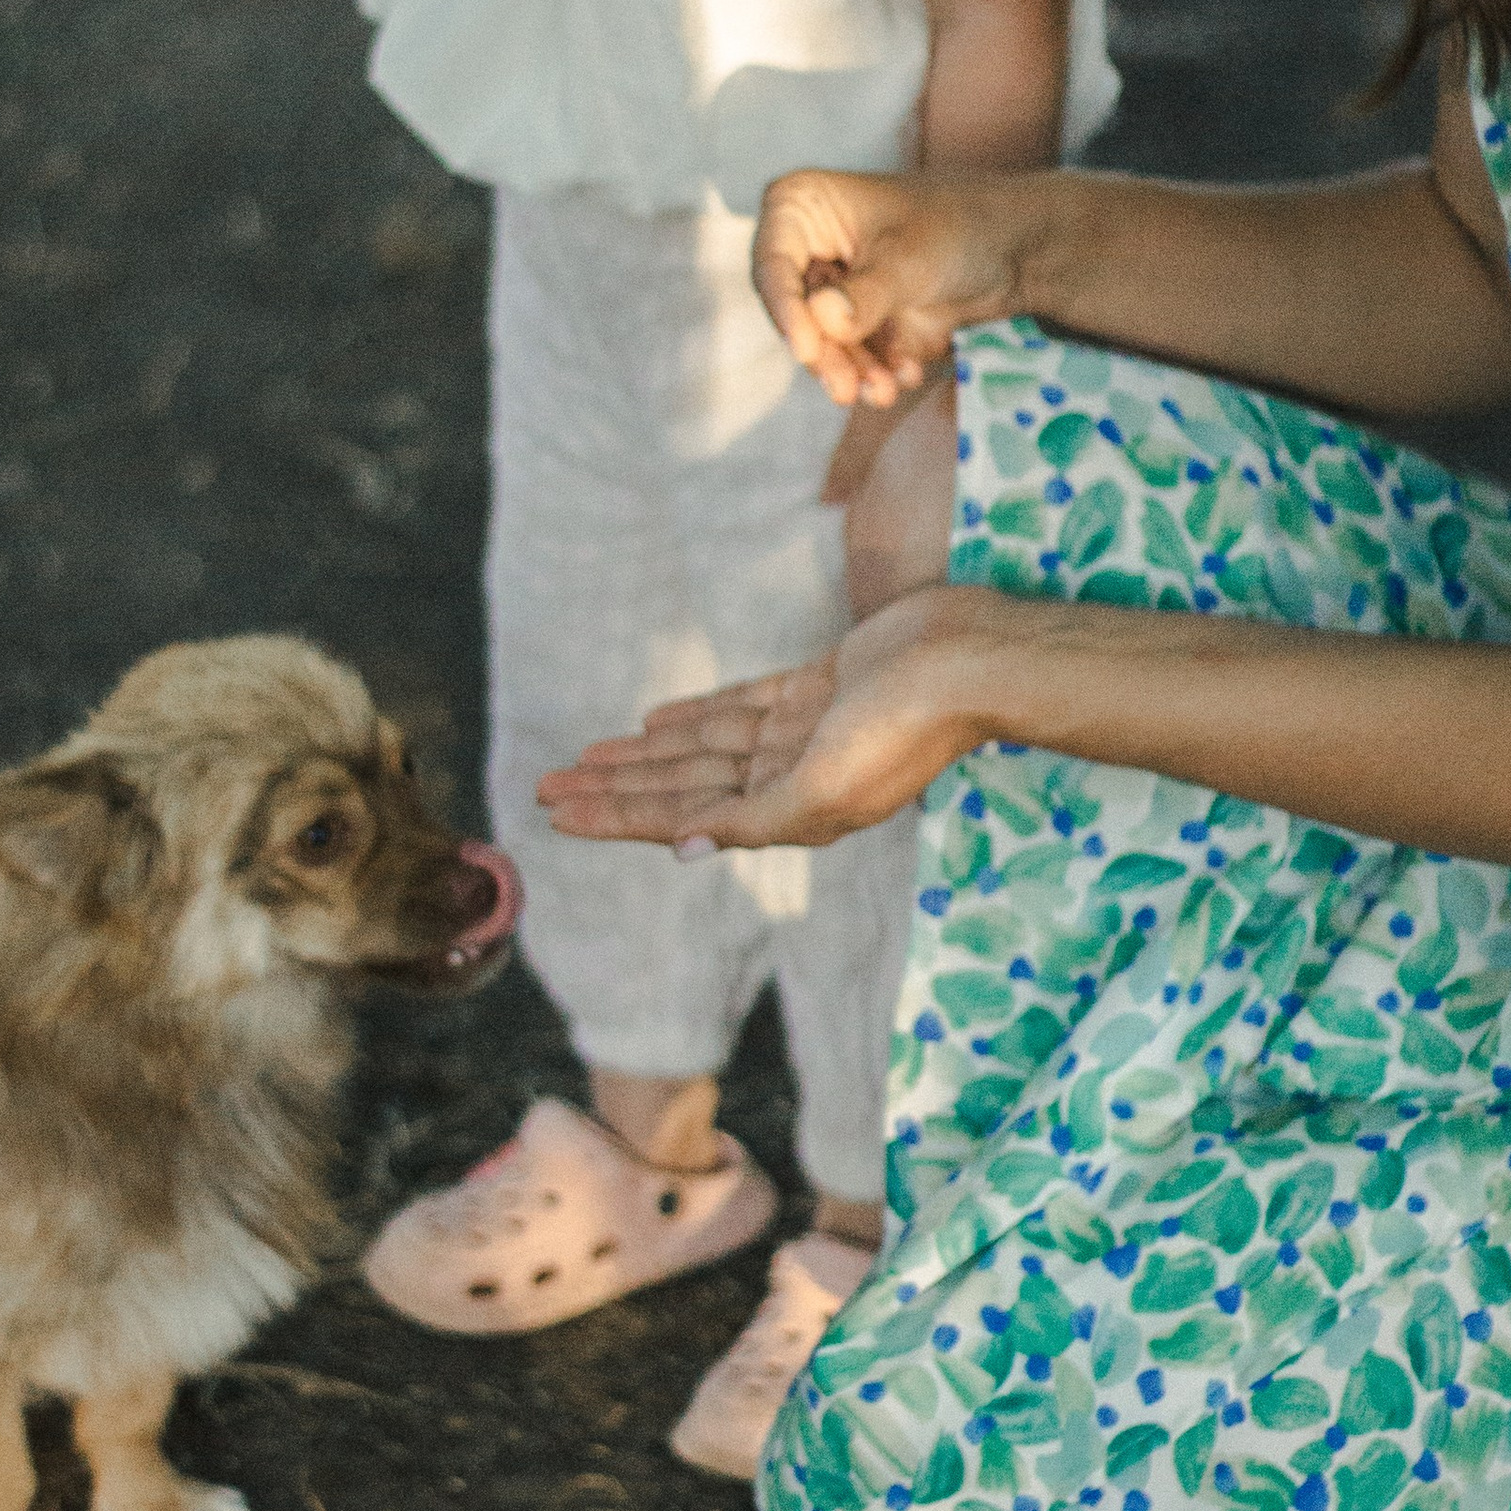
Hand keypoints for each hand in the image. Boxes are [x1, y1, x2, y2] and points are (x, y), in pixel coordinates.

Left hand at [536, 595, 996, 852]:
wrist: (966, 660)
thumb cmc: (902, 730)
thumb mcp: (823, 789)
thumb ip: (755, 822)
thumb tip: (686, 851)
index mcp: (788, 811)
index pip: (680, 817)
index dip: (615, 815)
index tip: (557, 813)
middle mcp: (787, 778)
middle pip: (678, 785)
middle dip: (612, 787)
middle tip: (544, 784)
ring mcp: (799, 733)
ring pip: (699, 747)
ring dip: (642, 753)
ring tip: (584, 756)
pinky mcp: (813, 689)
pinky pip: (737, 708)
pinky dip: (693, 716)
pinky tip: (652, 722)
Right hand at [756, 167, 1050, 408]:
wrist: (1019, 248)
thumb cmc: (959, 226)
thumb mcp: (908, 259)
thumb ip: (864, 294)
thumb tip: (821, 318)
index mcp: (803, 206)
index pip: (772, 265)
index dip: (785, 311)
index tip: (806, 350)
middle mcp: (809, 246)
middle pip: (795, 312)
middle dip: (825, 355)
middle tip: (846, 391)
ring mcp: (834, 286)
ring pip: (824, 341)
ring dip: (852, 372)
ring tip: (885, 393)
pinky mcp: (859, 319)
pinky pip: (854, 354)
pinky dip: (877, 370)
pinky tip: (906, 375)